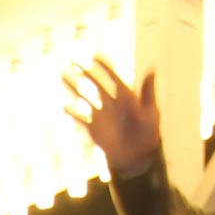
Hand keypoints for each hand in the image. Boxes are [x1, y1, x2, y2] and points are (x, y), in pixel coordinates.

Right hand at [63, 58, 162, 175]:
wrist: (137, 160)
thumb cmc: (148, 136)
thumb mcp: (150, 113)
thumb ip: (148, 93)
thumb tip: (151, 69)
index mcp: (125, 96)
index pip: (112, 76)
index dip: (104, 65)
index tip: (95, 55)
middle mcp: (111, 103)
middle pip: (94, 83)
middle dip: (84, 71)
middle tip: (73, 59)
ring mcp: (101, 115)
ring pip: (84, 97)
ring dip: (73, 86)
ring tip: (63, 75)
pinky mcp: (94, 129)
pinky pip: (80, 118)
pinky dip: (73, 113)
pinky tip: (65, 107)